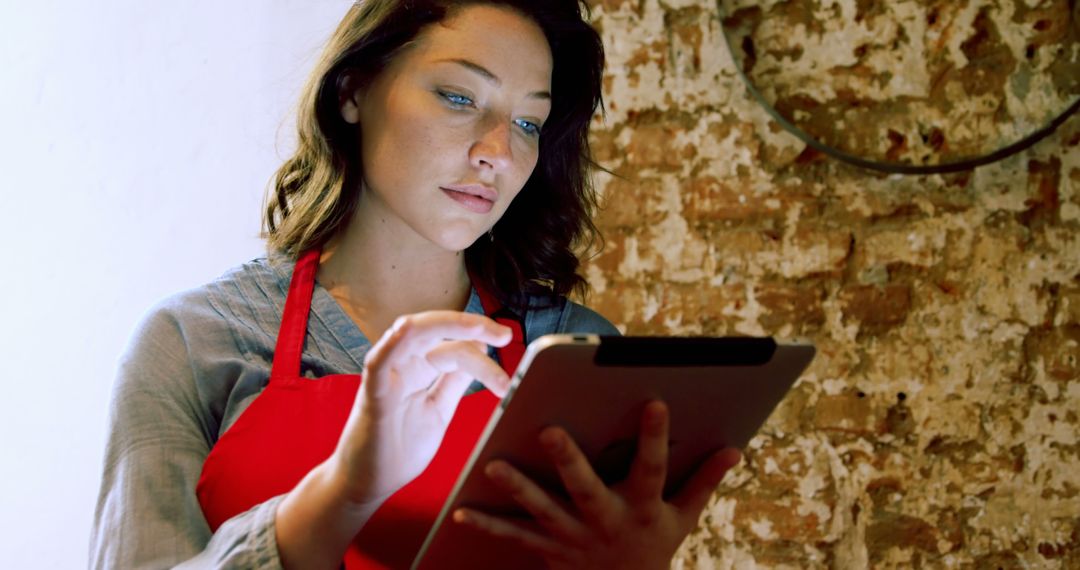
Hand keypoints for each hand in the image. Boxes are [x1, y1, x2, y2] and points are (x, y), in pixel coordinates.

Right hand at [330, 311, 512, 504]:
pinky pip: (378, 362)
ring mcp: (386, 377)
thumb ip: (454, 382)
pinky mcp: (372, 396)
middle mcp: (403, 365)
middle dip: (472, 325)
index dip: (483, 343)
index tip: (511, 350)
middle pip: (436, 329)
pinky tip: (407, 331)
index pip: (455, 345)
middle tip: (505, 334)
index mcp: (421, 369)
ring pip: (411, 333)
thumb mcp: (439, 411)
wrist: (368, 485)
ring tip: (482, 330)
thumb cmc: (400, 449)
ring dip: (447, 325)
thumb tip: (480, 349)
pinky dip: (391, 344)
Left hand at [452, 401, 741, 569]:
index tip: (654, 400)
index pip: (653, 468)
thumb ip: (704, 481)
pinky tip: (461, 512)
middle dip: (568, 461)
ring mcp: (574, 537)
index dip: (655, 437)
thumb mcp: (684, 518)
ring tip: (492, 465)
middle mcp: (606, 521)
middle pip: (586, 488)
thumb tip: (734, 448)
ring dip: (517, 488)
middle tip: (548, 429)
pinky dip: (488, 525)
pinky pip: (515, 536)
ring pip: (542, 510)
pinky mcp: (549, 549)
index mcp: (642, 507)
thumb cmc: (654, 545)